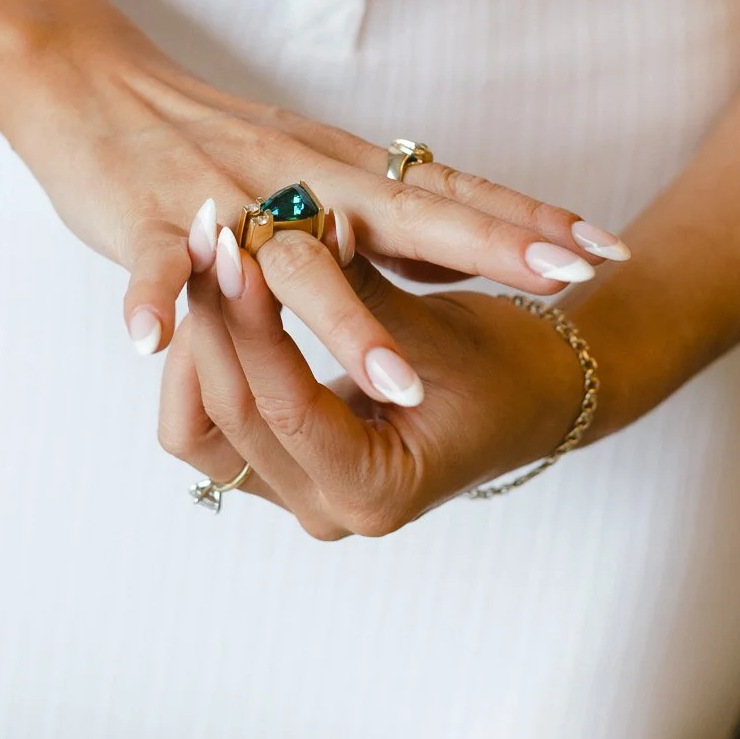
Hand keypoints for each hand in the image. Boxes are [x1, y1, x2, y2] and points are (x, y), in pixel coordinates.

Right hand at [0, 0, 626, 401]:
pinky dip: (154, 298)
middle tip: (567, 278)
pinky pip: (155, 262)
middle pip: (406, 212)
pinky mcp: (146, 215)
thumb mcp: (316, 171)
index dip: (528, 221)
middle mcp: (298, 178)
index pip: (451, 193)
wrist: (91, 81)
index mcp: (341, 171)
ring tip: (397, 382)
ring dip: (340, 322)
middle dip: (489, 247)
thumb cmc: (208, 138)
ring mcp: (224, 198)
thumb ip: (389, 215)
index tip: (611, 247)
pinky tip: (154, 343)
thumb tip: (475, 244)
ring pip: (287, 262)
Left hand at [158, 230, 597, 537]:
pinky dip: (212, 359)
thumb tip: (294, 226)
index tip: (238, 246)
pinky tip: (220, 294)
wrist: (536, 392)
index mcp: (377, 493)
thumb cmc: (507, 366)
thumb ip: (360, 290)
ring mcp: (300, 494)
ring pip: (203, 427)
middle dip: (217, 319)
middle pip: (232, 416)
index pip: (286, 406)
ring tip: (207, 258)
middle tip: (211, 235)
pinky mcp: (284, 467)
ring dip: (203, 340)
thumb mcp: (439, 328)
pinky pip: (212, 422)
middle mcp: (329, 511)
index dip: (255, 321)